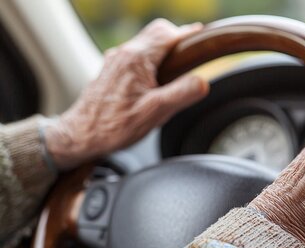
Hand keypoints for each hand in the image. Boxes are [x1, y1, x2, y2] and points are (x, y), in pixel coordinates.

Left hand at [45, 19, 209, 169]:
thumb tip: (203, 82)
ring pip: (145, 43)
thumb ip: (182, 94)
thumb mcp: (155, 112)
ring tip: (176, 71)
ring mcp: (115, 61)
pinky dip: (150, 60)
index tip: (202, 38)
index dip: (188, 35)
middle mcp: (123, 54)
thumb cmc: (115, 126)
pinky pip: (135, 56)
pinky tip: (154, 81)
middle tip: (193, 56)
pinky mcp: (111, 71)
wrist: (81, 136)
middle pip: (156, 33)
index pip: (168, 33)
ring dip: (163, 51)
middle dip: (176, 40)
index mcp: (137, 59)